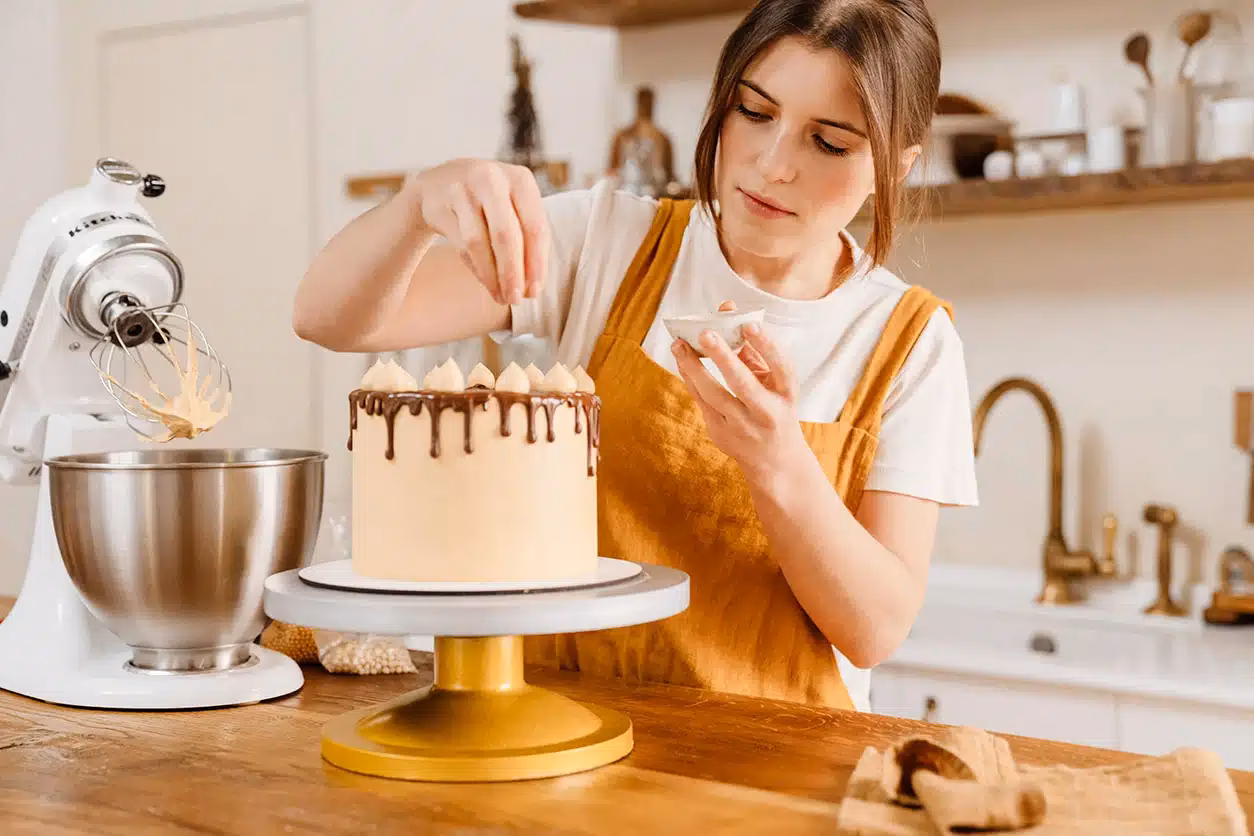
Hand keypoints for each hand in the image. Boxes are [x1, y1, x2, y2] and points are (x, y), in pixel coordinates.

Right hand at [404, 159, 549, 305]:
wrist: (439, 184)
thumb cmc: (489, 204)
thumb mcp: (513, 210)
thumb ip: (527, 241)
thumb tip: (532, 288)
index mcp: (520, 179)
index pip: (535, 226)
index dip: (537, 263)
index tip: (535, 291)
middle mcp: (492, 179)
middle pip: (507, 235)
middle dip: (513, 272)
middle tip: (517, 299)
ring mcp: (462, 188)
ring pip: (479, 242)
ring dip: (492, 275)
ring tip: (501, 297)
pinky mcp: (439, 202)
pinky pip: (460, 243)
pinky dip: (476, 268)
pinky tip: (486, 281)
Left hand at [670, 306, 808, 485]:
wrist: (774, 459)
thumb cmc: (774, 407)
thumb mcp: (774, 382)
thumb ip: (753, 350)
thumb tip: (727, 312)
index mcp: (787, 395)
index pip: (782, 367)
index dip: (767, 345)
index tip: (749, 324)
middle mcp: (767, 413)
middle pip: (743, 384)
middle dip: (723, 357)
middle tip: (704, 333)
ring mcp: (743, 426)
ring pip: (714, 395)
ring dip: (694, 368)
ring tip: (678, 344)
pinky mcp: (721, 434)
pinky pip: (701, 401)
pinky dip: (690, 379)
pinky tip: (681, 360)